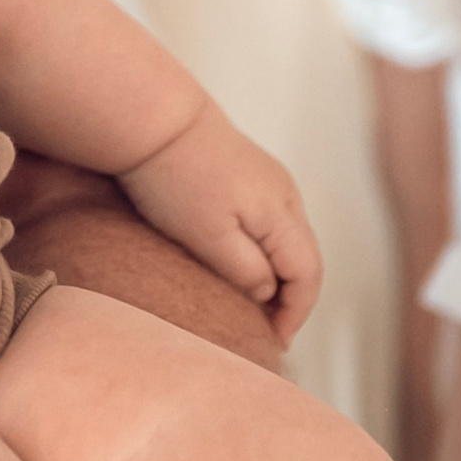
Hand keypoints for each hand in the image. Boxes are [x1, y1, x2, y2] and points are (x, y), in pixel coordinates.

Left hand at [119, 99, 320, 341]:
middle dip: (290, 299)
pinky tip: (236, 262)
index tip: (273, 344)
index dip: (296, 314)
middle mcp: (285, 194)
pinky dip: (262, 250)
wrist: (151, 117)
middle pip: (303, 258)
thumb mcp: (209, 237)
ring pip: (285, 239)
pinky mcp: (245, 170)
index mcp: (282, 213)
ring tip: (249, 305)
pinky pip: (266, 221)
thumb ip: (246, 271)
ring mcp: (267, 179)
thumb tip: (270, 293)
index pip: (309, 276)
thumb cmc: (174, 178)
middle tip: (263, 331)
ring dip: (276, 274)